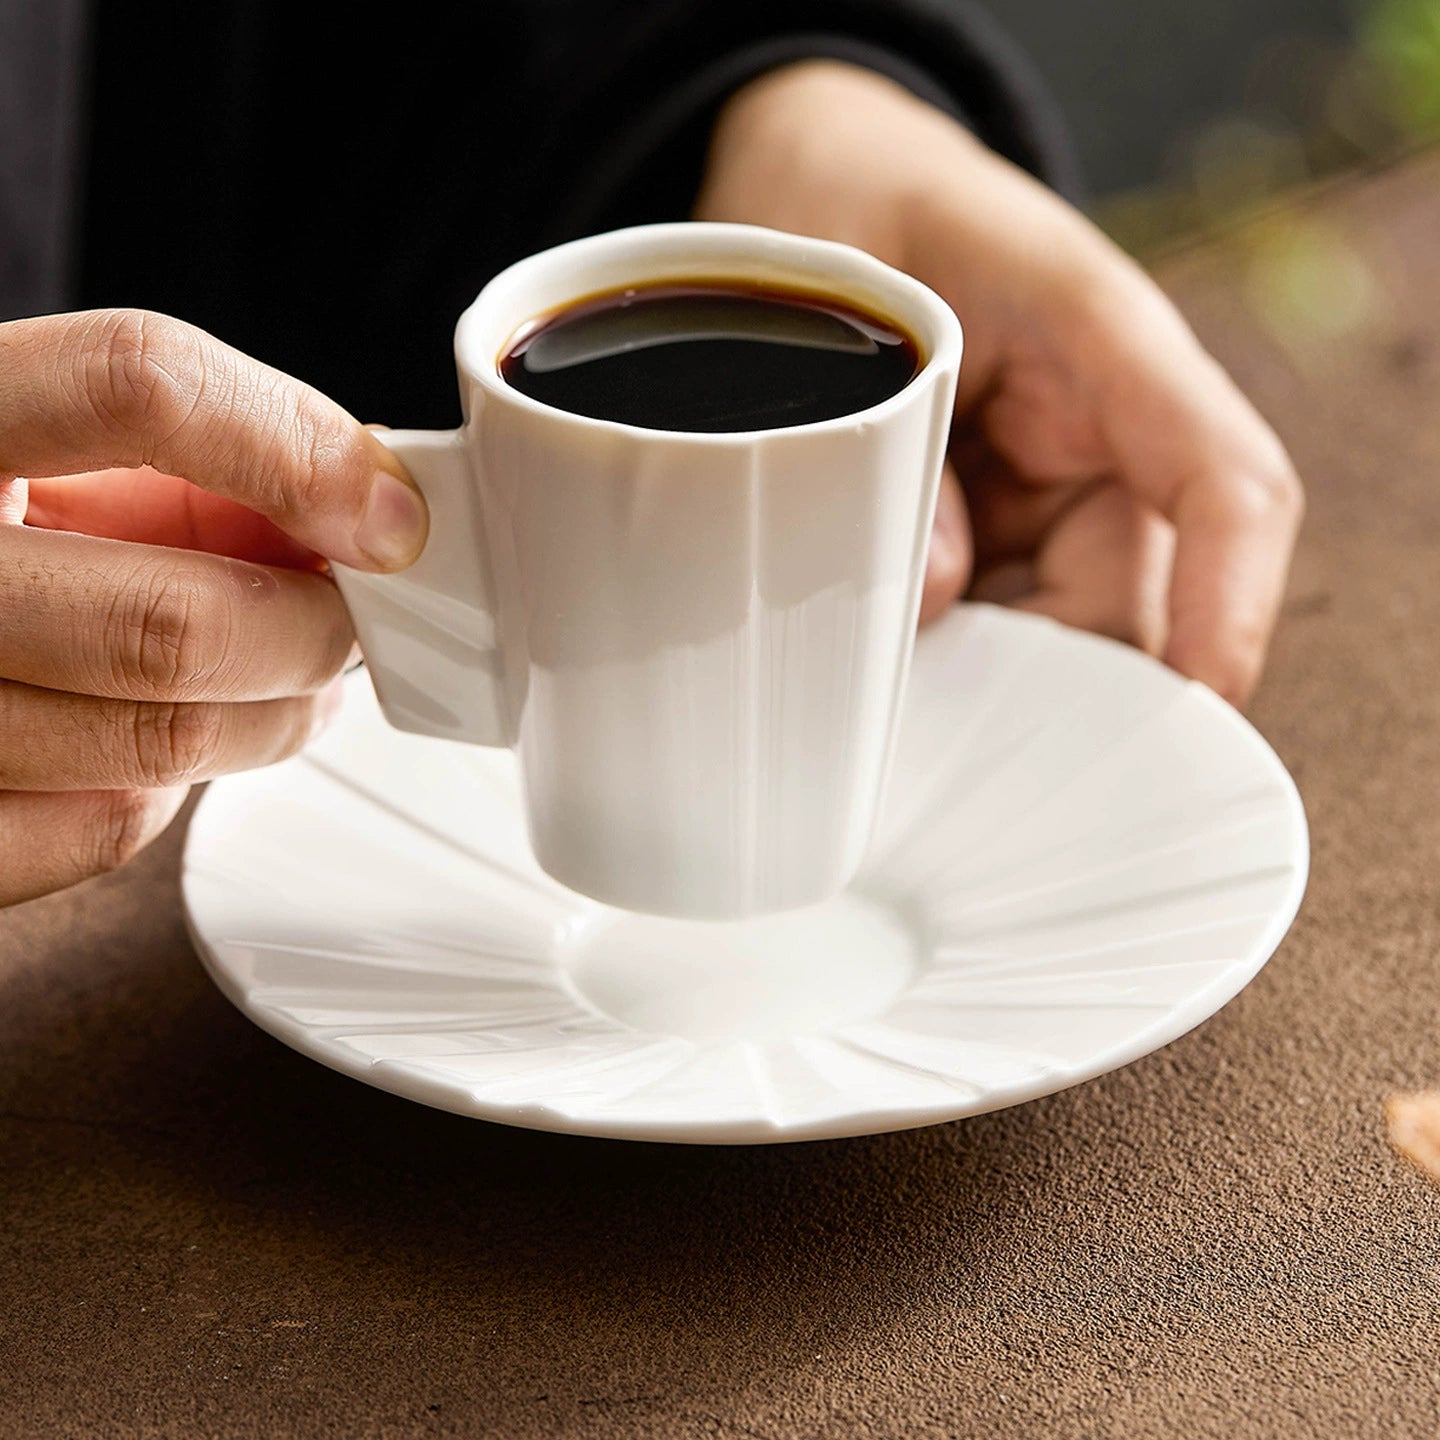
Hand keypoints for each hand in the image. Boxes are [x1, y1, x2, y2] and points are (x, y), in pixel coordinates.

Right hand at [0, 309, 428, 905]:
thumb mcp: (60, 450)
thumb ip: (195, 461)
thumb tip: (364, 517)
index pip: (140, 387)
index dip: (297, 452)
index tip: (389, 516)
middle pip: (177, 622)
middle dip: (310, 633)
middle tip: (346, 623)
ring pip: (166, 741)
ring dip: (270, 716)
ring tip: (283, 680)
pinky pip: (105, 829)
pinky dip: (164, 789)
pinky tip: (156, 738)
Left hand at [697, 62, 1303, 706]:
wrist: (825, 189)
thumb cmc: (849, 214)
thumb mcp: (849, 296)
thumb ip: (893, 429)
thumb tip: (938, 593)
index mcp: (1101, 342)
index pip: (1223, 479)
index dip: (1230, 596)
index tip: (1204, 694)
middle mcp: (1102, 429)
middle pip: (1130, 594)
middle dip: (1056, 682)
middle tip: (944, 726)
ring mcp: (1053, 483)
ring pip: (1064, 624)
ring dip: (989, 674)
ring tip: (878, 676)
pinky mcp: (1003, 521)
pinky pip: (1003, 615)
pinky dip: (954, 654)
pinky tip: (880, 657)